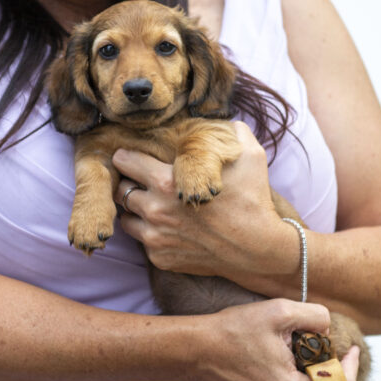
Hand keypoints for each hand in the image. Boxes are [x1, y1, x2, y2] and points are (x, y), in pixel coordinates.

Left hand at [113, 122, 294, 282]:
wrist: (259, 249)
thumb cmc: (253, 200)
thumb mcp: (250, 154)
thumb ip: (232, 130)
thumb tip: (225, 121)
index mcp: (166, 181)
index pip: (124, 161)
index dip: (128, 156)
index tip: (133, 157)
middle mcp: (155, 210)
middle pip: (120, 190)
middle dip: (129, 184)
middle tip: (143, 182)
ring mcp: (156, 238)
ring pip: (127, 218)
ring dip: (136, 211)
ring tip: (154, 205)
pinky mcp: (161, 259)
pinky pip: (143, 243)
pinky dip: (151, 234)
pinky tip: (169, 228)